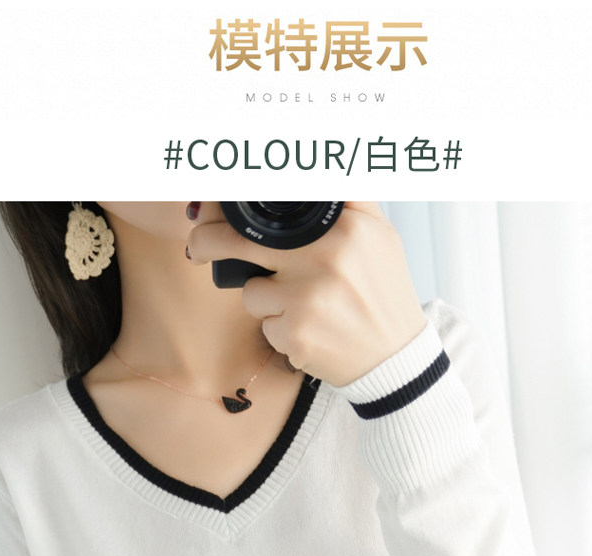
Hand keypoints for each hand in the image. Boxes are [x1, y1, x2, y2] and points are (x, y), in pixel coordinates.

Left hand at [186, 202, 427, 386]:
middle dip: (206, 242)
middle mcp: (322, 260)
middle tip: (195, 245)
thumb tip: (315, 163)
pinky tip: (311, 330)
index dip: (228, 207)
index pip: (269, 208)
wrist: (395, 357)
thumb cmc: (383, 292)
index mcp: (341, 229)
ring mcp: (306, 300)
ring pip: (251, 293)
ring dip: (267, 300)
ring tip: (305, 305)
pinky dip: (280, 330)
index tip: (208, 208)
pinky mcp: (296, 336)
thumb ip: (351, 197)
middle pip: (237, 243)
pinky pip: (265, 326)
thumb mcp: (380, 234)